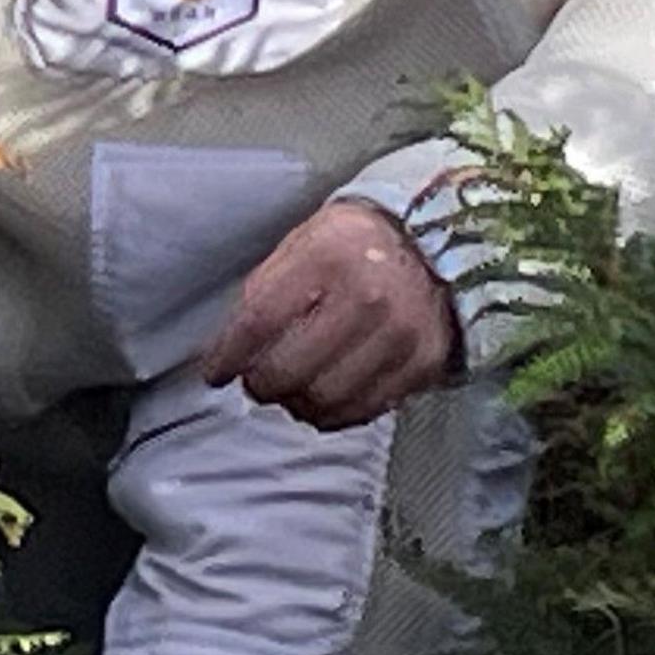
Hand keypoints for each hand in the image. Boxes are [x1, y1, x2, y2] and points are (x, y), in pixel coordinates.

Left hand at [199, 200, 461, 432]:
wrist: (439, 242)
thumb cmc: (355, 243)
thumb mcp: (305, 241)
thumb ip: (267, 288)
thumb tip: (230, 347)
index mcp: (328, 255)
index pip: (259, 321)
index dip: (228, 356)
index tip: (215, 373)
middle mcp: (367, 297)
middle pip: (289, 369)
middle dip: (260, 384)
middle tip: (255, 382)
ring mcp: (399, 335)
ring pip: (323, 399)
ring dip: (295, 403)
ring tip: (289, 391)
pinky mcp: (423, 365)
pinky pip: (362, 410)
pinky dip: (333, 414)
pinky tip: (322, 398)